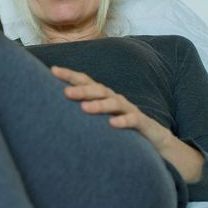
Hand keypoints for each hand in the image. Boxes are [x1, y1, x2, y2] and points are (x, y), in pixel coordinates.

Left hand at [50, 66, 170, 150]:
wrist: (155, 138)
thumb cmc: (120, 126)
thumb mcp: (98, 116)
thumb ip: (81, 109)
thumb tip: (51, 105)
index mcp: (102, 95)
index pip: (85, 81)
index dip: (70, 75)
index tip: (53, 70)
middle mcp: (115, 99)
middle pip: (97, 90)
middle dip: (81, 90)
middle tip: (65, 92)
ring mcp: (129, 110)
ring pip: (113, 104)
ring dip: (99, 105)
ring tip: (84, 108)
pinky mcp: (142, 124)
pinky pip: (133, 121)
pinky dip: (123, 121)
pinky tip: (112, 124)